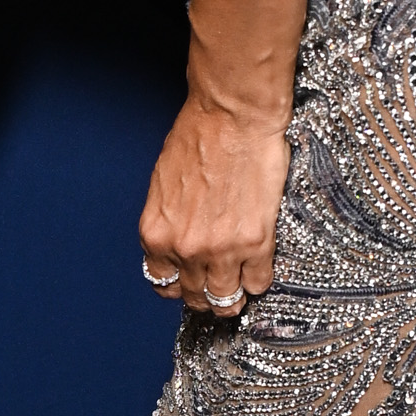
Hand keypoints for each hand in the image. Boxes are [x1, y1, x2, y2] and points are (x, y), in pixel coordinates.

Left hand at [137, 97, 290, 313]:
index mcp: (156, 234)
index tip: (189, 281)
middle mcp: (184, 249)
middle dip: (205, 295)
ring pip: (226, 299)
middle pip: (194, 298)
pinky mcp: (256, 243)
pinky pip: (258, 282)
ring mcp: (221, 250)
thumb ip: (168, 221)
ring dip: (232, 296)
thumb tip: (178, 242)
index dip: (178, 285)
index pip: (162, 283)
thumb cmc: (197, 136)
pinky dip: (258, 279)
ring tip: (238, 286)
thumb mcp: (163, 184)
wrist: (231, 115)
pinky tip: (258, 265)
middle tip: (217, 287)